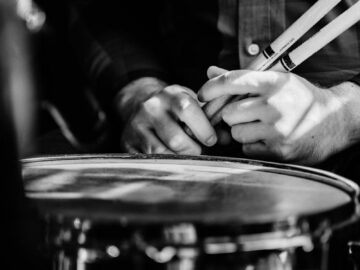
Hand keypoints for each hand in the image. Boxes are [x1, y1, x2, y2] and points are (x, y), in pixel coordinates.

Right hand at [115, 77, 216, 154]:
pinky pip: (148, 159)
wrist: (139, 104)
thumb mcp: (191, 105)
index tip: (211, 140)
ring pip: (161, 152)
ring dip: (178, 159)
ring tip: (184, 155)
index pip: (188, 110)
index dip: (203, 129)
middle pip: (176, 138)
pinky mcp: (127, 141)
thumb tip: (227, 139)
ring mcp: (137, 125)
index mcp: (171, 95)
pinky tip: (170, 159)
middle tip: (197, 151)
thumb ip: (210, 120)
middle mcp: (151, 107)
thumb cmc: (173, 109)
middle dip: (192, 150)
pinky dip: (163, 163)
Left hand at [198, 66, 354, 164]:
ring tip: (260, 127)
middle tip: (247, 115)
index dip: (211, 87)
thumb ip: (241, 79)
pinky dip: (251, 145)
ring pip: (235, 132)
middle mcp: (274, 104)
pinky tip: (268, 139)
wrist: (333, 122)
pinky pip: (246, 148)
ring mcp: (277, 128)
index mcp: (273, 83)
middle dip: (232, 116)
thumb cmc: (298, 99)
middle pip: (228, 113)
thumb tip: (210, 71)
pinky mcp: (278, 149)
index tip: (201, 94)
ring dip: (242, 131)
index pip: (232, 81)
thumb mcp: (276, 82)